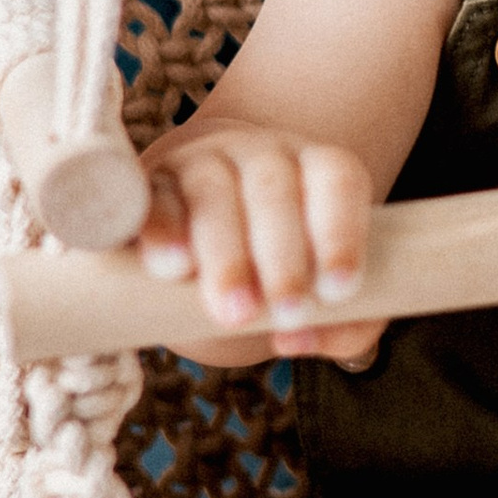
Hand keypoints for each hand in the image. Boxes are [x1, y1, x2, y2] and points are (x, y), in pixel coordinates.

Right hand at [138, 124, 381, 367]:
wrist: (211, 229)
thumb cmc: (289, 265)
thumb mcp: (327, 289)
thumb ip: (344, 323)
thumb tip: (296, 341)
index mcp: (319, 169)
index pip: (339, 181)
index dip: (342, 234)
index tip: (338, 292)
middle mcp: (264, 155)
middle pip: (274, 191)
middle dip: (282, 258)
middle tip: (287, 315)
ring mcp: (204, 162)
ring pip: (213, 193)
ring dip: (226, 255)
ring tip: (235, 312)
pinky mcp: (153, 183)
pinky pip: (154, 200)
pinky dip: (163, 232)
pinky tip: (173, 268)